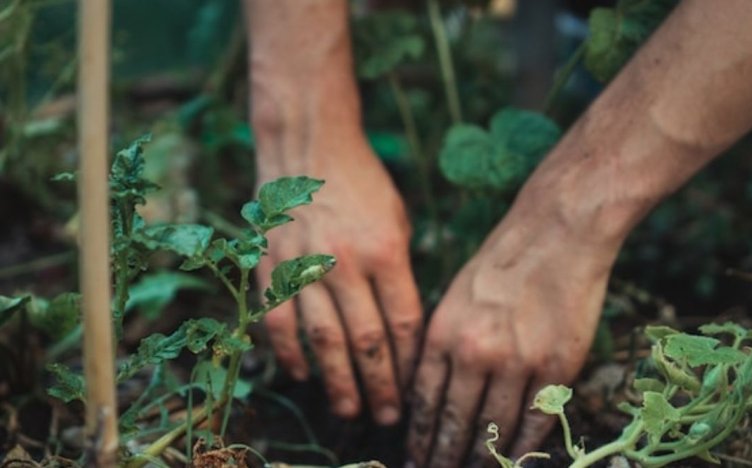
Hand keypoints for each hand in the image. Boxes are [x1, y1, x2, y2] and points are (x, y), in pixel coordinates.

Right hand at [257, 135, 422, 425]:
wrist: (308, 146)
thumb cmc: (363, 184)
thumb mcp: (398, 220)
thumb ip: (400, 272)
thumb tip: (402, 327)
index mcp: (386, 251)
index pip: (403, 323)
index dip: (409, 362)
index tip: (414, 388)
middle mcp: (346, 263)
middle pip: (367, 341)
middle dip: (380, 386)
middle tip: (387, 419)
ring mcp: (304, 265)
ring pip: (323, 340)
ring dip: (337, 382)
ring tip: (350, 410)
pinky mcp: (272, 265)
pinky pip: (279, 321)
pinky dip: (290, 353)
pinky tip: (303, 375)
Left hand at [406, 202, 616, 466]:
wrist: (556, 232)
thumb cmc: (502, 260)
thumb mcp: (455, 296)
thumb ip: (442, 343)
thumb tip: (432, 391)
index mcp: (443, 333)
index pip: (424, 402)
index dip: (420, 437)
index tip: (415, 458)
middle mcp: (474, 353)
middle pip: (455, 423)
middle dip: (444, 457)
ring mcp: (517, 362)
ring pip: (494, 429)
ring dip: (481, 458)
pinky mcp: (556, 366)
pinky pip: (535, 420)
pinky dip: (524, 447)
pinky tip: (514, 461)